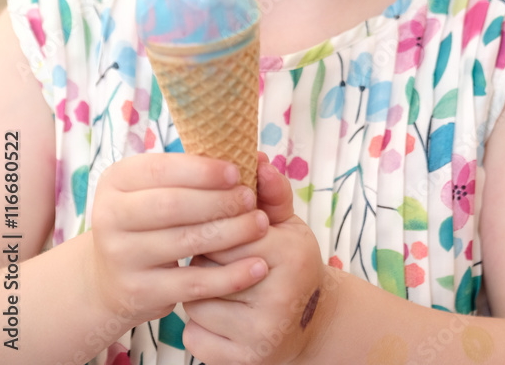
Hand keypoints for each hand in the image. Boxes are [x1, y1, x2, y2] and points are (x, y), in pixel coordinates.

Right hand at [88, 153, 269, 326]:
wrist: (110, 278)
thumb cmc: (147, 220)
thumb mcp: (154, 190)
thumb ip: (189, 174)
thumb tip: (248, 158)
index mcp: (115, 180)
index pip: (161, 170)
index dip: (202, 171)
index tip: (237, 171)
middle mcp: (109, 216)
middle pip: (172, 205)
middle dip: (219, 201)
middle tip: (251, 199)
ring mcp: (121, 257)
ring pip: (186, 242)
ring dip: (231, 233)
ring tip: (260, 225)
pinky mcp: (138, 292)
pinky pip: (193, 283)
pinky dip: (230, 276)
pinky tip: (256, 267)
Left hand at [182, 156, 331, 364]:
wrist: (311, 323)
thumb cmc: (292, 264)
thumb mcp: (288, 225)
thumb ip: (271, 192)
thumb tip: (256, 160)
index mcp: (289, 255)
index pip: (227, 232)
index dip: (215, 228)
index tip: (217, 228)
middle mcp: (278, 297)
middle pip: (208, 267)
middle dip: (205, 258)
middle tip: (215, 258)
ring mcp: (260, 334)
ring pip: (195, 303)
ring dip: (198, 292)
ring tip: (217, 285)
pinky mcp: (243, 361)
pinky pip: (193, 336)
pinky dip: (197, 325)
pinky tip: (217, 314)